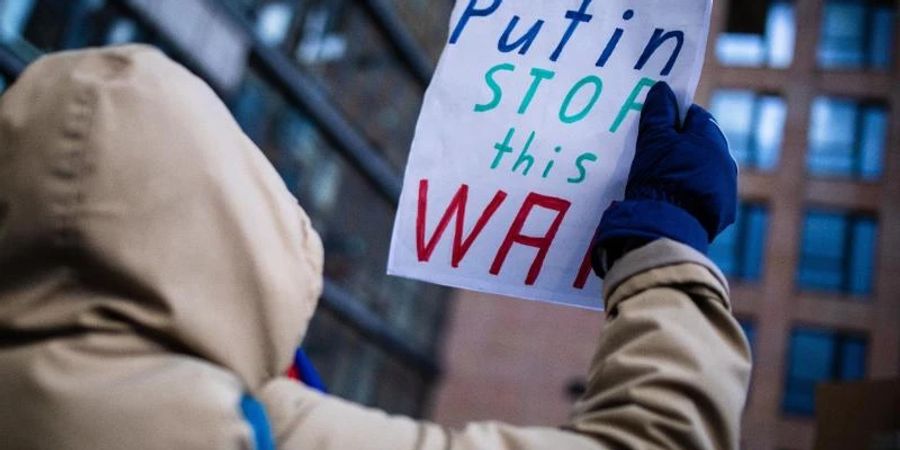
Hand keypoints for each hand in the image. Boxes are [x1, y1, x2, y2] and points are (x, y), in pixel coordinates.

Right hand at [593, 82, 737, 275]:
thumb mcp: (652, 140)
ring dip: (691, 170)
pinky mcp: (724, 211)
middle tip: (657, 155)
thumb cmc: (659, 176)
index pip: (695, 116)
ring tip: (665, 181)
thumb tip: (662, 89)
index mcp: (711, 138)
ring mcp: (727, 187)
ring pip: (706, 170)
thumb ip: (658, 112)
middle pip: (702, 144)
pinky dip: (694, 194)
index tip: (657, 127)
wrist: (667, 225)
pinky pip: (708, 195)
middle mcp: (725, 160)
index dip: (674, 119)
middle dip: (683, 146)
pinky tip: (675, 200)